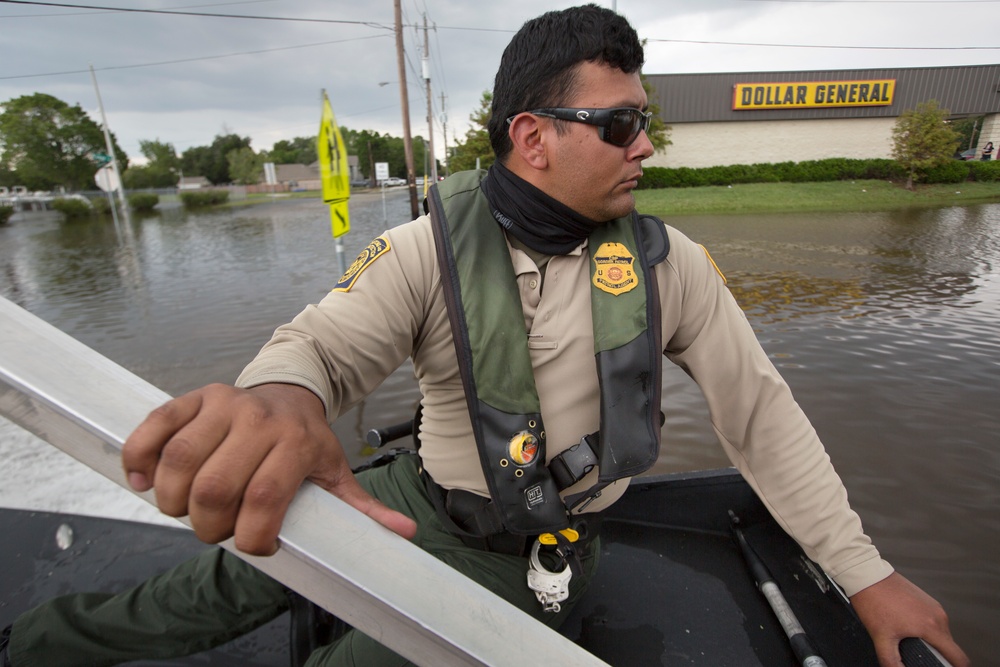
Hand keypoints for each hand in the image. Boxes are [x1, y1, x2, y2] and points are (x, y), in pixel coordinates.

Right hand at [122, 383, 416, 554]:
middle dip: (207, 525)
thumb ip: (362, 508)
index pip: (264, 501)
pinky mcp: (193, 398)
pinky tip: (141, 481)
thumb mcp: (336, 472)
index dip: (252, 536)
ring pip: (180, 462)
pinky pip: (154, 428)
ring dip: (171, 499)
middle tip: (213, 530)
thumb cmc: (307, 442)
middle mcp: (259, 421)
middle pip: (216, 488)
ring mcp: (223, 405)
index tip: (253, 545)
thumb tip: (404, 534)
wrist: (289, 391)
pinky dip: (139, 458)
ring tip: (181, 508)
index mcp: (296, 442)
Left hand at [850, 572, 968, 666]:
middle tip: (917, 655)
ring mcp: (933, 605)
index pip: (959, 657)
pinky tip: (907, 627)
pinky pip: (933, 621)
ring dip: (929, 640)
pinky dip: (925, 628)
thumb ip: (892, 661)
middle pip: (948, 646)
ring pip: (940, 633)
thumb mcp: (881, 637)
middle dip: (937, 655)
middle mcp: (938, 615)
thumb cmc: (874, 600)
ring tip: (908, 639)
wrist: (867, 575)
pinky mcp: (926, 600)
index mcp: (933, 626)